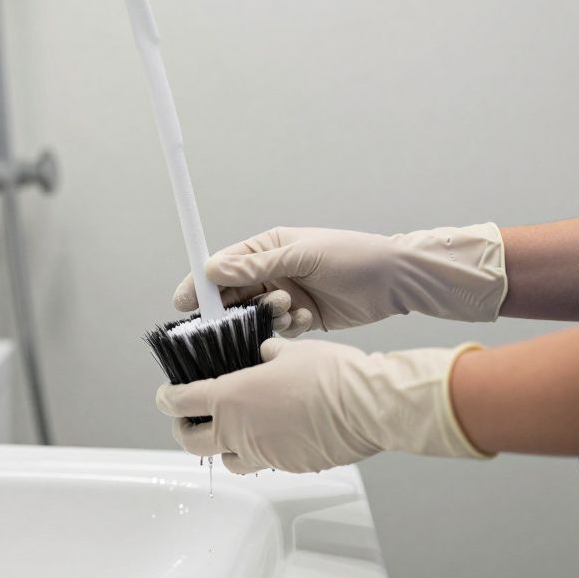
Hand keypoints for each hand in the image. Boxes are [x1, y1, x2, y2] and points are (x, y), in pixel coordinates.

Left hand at [155, 337, 489, 473]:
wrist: (367, 406)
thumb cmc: (330, 375)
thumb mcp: (287, 350)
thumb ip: (264, 355)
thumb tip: (260, 356)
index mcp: (232, 397)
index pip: (179, 402)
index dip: (167, 398)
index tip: (166, 395)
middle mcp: (240, 431)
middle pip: (191, 441)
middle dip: (184, 429)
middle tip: (190, 418)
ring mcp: (264, 453)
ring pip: (227, 459)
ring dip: (222, 446)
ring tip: (233, 430)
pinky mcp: (288, 466)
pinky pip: (264, 462)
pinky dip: (261, 451)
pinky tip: (276, 434)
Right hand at [173, 224, 507, 336]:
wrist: (395, 281)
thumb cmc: (353, 256)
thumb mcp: (303, 256)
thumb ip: (257, 265)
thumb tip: (212, 269)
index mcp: (268, 247)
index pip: (222, 265)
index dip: (200, 284)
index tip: (183, 302)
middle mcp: (273, 271)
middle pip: (234, 295)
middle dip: (234, 308)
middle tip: (237, 318)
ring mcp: (286, 295)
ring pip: (256, 315)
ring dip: (268, 317)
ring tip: (289, 309)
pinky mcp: (302, 318)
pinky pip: (280, 330)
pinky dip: (289, 328)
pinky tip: (308, 318)